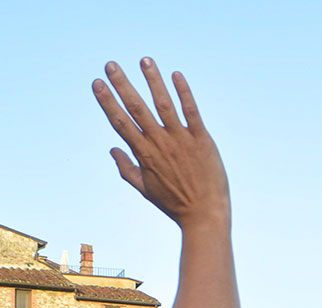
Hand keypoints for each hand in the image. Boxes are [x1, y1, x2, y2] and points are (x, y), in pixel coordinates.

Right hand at [92, 58, 229, 228]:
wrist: (205, 215)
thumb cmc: (175, 204)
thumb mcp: (146, 190)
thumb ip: (126, 169)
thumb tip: (112, 149)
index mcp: (144, 154)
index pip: (121, 122)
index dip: (108, 102)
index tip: (97, 83)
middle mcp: (160, 143)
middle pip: (137, 108)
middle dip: (123, 85)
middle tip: (111, 64)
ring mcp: (181, 140)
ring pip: (164, 104)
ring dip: (153, 81)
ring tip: (145, 60)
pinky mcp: (202, 140)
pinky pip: (191, 112)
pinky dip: (184, 93)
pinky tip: (176, 75)